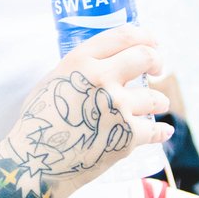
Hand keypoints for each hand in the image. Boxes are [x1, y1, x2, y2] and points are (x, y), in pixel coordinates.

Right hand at [2, 26, 172, 189]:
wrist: (36, 161)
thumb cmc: (39, 122)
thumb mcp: (54, 81)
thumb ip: (80, 69)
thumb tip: (106, 63)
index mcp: (81, 61)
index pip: (123, 36)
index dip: (144, 36)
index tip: (152, 43)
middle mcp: (101, 79)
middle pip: (145, 57)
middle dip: (156, 61)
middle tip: (157, 69)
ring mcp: (117, 108)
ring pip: (156, 97)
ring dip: (159, 101)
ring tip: (156, 105)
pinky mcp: (127, 136)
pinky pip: (156, 129)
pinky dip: (161, 131)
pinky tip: (163, 131)